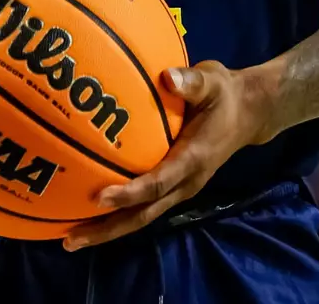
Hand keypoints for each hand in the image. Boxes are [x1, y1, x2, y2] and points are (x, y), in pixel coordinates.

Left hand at [63, 60, 276, 250]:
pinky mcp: (173, 186)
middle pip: (144, 214)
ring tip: (71, 239)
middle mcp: (185, 183)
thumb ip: (191, 81)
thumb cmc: (224, 95)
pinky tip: (87, 215)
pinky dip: (117, 215)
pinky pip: (143, 206)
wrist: (248, 114)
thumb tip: (168, 77)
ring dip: (108, 229)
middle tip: (71, 240)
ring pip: (141, 217)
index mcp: (193, 159)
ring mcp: (179, 188)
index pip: (158, 182)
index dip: (129, 192)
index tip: (98, 197)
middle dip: (108, 229)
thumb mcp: (212, 81)